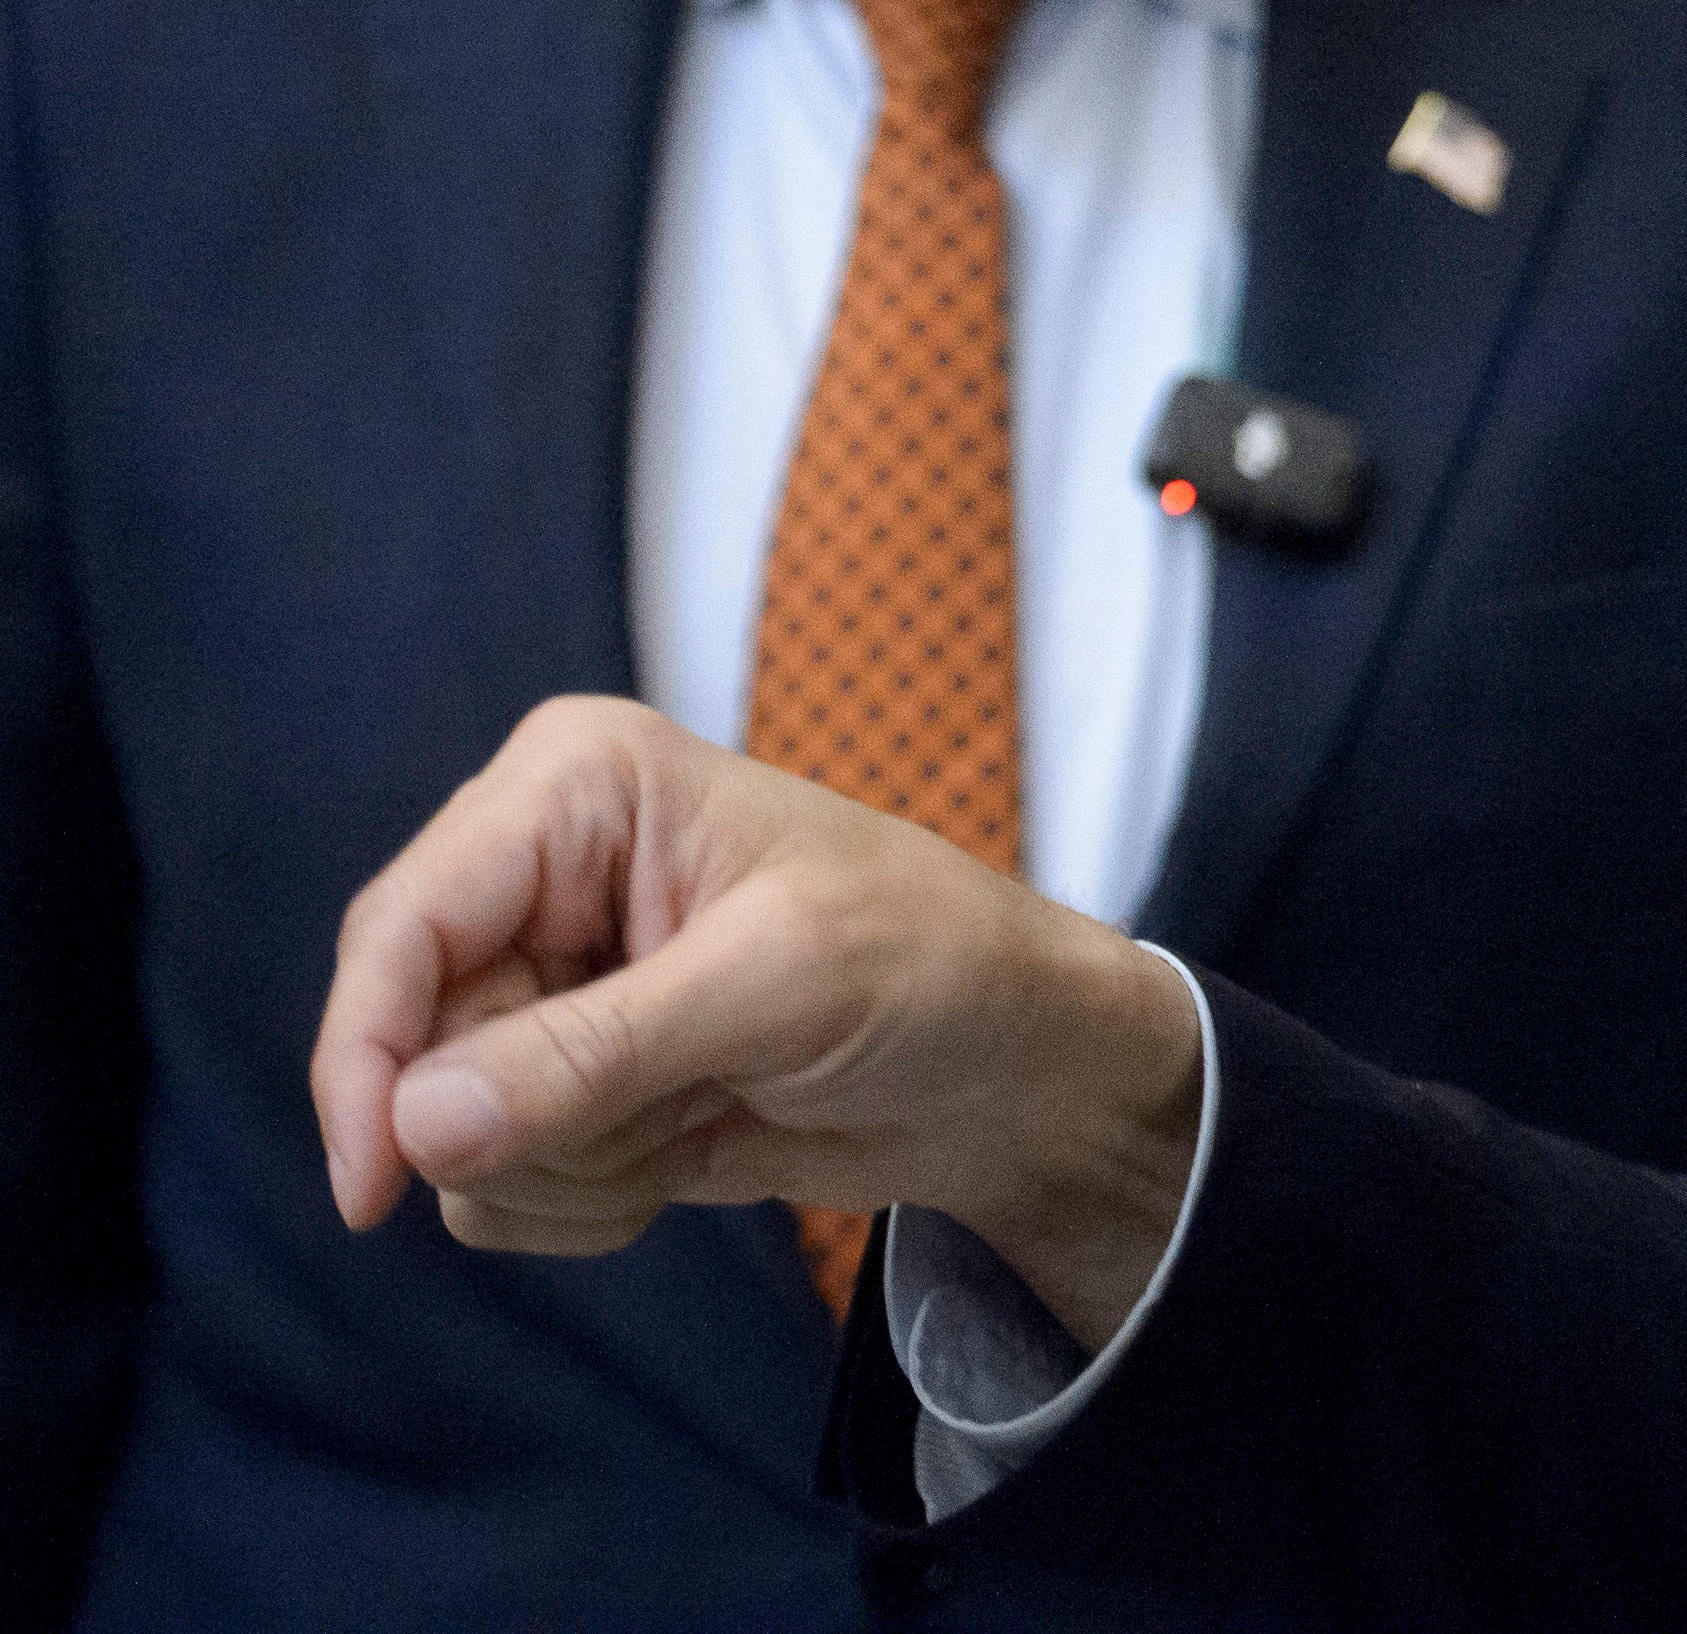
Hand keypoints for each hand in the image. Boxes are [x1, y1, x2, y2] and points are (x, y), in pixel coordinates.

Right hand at [314, 694, 1202, 1349]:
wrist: (1018, 1068)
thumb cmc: (934, 966)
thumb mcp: (778, 988)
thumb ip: (595, 1054)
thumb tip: (419, 1125)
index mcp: (577, 787)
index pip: (402, 927)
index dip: (367, 1059)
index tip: (378, 1182)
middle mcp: (539, 877)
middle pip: (414, 1048)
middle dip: (536, 1118)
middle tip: (678, 1102)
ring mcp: (548, 987)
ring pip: (446, 1134)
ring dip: (574, 1164)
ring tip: (705, 1109)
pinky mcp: (568, 1084)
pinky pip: (493, 1186)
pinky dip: (587, 1199)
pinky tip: (692, 1148)